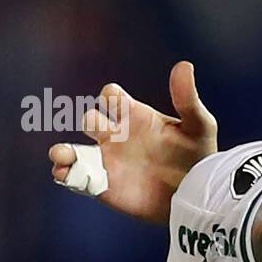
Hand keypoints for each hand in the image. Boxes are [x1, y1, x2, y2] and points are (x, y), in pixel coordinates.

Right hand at [49, 61, 217, 224]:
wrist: (194, 195)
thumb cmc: (199, 155)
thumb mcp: (199, 125)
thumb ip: (188, 98)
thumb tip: (185, 66)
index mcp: (133, 115)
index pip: (110, 96)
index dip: (110, 97)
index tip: (120, 106)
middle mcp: (116, 135)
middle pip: (90, 120)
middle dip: (91, 122)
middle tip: (101, 131)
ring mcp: (108, 160)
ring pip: (73, 150)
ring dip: (63, 151)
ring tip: (62, 156)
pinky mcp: (103, 185)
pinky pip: (76, 178)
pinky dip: (66, 175)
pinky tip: (65, 175)